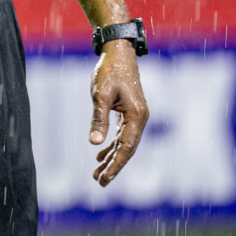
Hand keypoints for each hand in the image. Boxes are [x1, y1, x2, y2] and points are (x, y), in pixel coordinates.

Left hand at [89, 40, 148, 185]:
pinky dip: (112, 146)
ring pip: (124, 143)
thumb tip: (95, 143)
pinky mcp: (130, 112)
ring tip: (97, 174)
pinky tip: (101, 155)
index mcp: (137, 116)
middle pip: (127, 149)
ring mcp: (136, 116)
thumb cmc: (109, 71)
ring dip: (111, 158)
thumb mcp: (101, 95)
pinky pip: (122, 135)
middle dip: (114, 167)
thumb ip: (99, 119)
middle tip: (99, 183)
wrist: (119, 52)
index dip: (116, 165)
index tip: (104, 179)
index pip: (126, 148)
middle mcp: (140, 119)